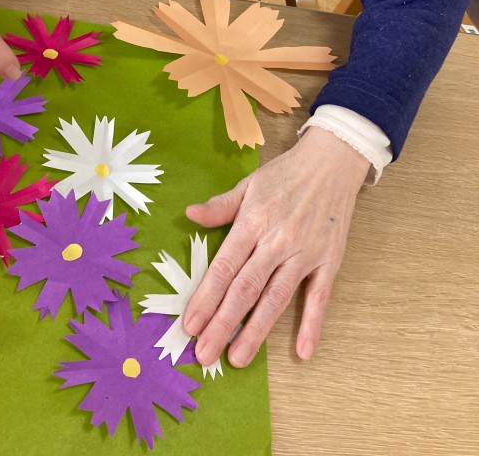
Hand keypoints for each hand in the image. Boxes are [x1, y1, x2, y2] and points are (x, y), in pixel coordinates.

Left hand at [184, 126, 369, 366]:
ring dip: (256, 331)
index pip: (224, 267)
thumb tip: (189, 215)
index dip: (205, 298)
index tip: (190, 324)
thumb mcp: (248, 184)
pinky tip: (303, 351)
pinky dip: (312, 324)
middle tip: (204, 354)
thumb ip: (220, 206)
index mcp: (253, 221)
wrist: (332, 161)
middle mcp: (277, 240)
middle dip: (222, 323)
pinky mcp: (329, 260)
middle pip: (246, 289)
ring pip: (276, 298)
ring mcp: (305, 252)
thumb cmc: (286, 174)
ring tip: (237, 358)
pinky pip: (320, 297)